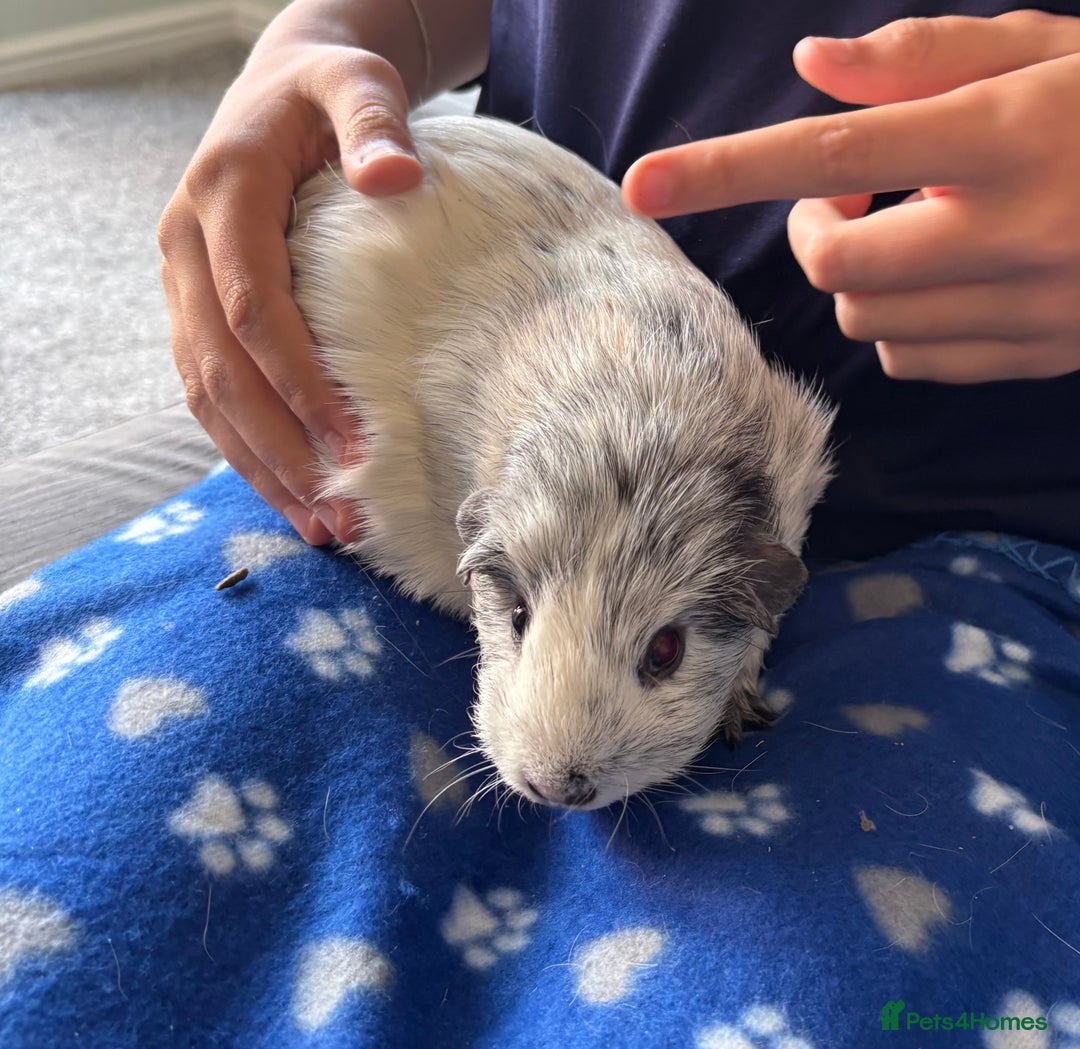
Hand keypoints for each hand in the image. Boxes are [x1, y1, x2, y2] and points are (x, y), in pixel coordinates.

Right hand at [158, 39, 422, 544]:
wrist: (285, 86)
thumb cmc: (329, 92)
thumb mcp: (356, 83)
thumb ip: (374, 122)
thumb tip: (393, 179)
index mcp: (221, 197)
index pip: (254, 309)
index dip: (298, 382)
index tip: (352, 443)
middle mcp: (187, 248)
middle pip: (224, 371)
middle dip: (282, 451)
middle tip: (342, 518)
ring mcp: (186, 285)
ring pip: (210, 397)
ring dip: (264, 470)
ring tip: (323, 530)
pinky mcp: (201, 312)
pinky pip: (215, 394)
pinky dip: (252, 450)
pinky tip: (298, 495)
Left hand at [622, 11, 1079, 382]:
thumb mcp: (1049, 46)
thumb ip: (926, 57)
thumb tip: (809, 68)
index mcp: (1009, 129)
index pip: (833, 147)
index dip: (728, 169)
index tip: (645, 183)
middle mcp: (1014, 226)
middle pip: (837, 262)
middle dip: (814, 230)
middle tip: (846, 194)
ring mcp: (1030, 304)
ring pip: (867, 319)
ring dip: (860, 275)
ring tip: (915, 228)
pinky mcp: (1038, 355)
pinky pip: (913, 359)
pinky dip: (900, 322)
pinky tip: (946, 280)